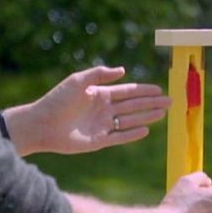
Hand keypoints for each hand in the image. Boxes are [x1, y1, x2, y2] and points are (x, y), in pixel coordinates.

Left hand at [4, 65, 169, 155]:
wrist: (41, 124)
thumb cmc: (57, 100)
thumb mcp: (78, 81)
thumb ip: (99, 74)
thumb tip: (123, 71)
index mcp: (100, 94)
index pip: (128, 92)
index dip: (144, 90)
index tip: (160, 89)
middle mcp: (103, 109)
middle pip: (133, 106)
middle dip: (151, 103)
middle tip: (170, 102)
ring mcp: (102, 125)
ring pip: (130, 120)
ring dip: (146, 117)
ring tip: (163, 114)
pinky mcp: (99, 141)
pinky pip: (120, 137)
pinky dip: (133, 134)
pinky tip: (146, 130)